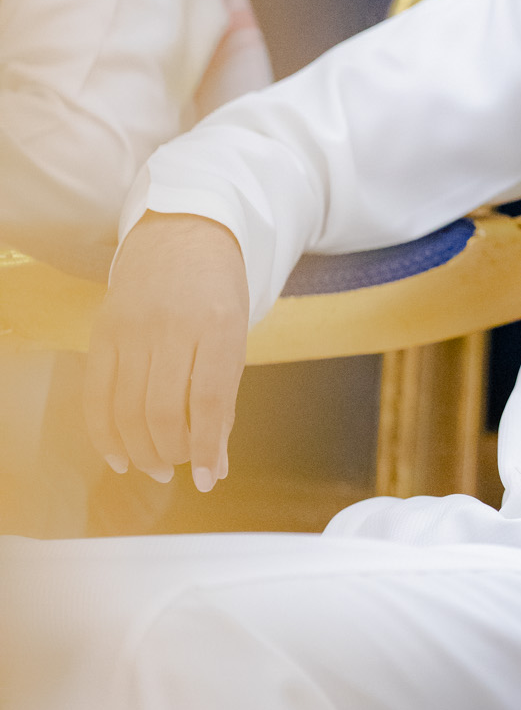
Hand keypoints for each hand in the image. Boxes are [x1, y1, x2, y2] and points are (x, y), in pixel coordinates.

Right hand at [84, 212, 248, 491]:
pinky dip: (104, 434)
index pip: (209, 400)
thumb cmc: (217, 290)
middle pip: (161, 410)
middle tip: (179, 467)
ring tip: (156, 465)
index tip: (206, 479)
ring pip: (126, 409)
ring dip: (140, 450)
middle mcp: (171, 325)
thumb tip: (214, 464)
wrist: (183, 230)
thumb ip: (224, 399)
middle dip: (171, 453)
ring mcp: (131, 327)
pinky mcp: (102, 331)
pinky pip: (96, 394)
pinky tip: (119, 456)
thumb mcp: (236, 337)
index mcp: (218, 325)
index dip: (205, 448)